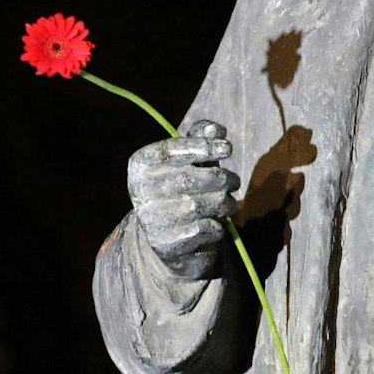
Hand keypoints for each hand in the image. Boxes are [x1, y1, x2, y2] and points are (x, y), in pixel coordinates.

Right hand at [125, 118, 237, 281]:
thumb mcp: (189, 161)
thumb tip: (217, 129)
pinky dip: (217, 225)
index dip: (202, 147)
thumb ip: (201, 140)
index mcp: (141, 165)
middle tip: (234, 182)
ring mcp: (151, 219)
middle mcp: (140, 191)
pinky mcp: (166, 244)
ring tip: (230, 203)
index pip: (171, 150)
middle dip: (221, 178)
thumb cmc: (182, 189)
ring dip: (223, 202)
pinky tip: (216, 223)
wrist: (167, 237)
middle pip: (189, 178)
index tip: (227, 148)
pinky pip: (202, 229)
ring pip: (199, 205)